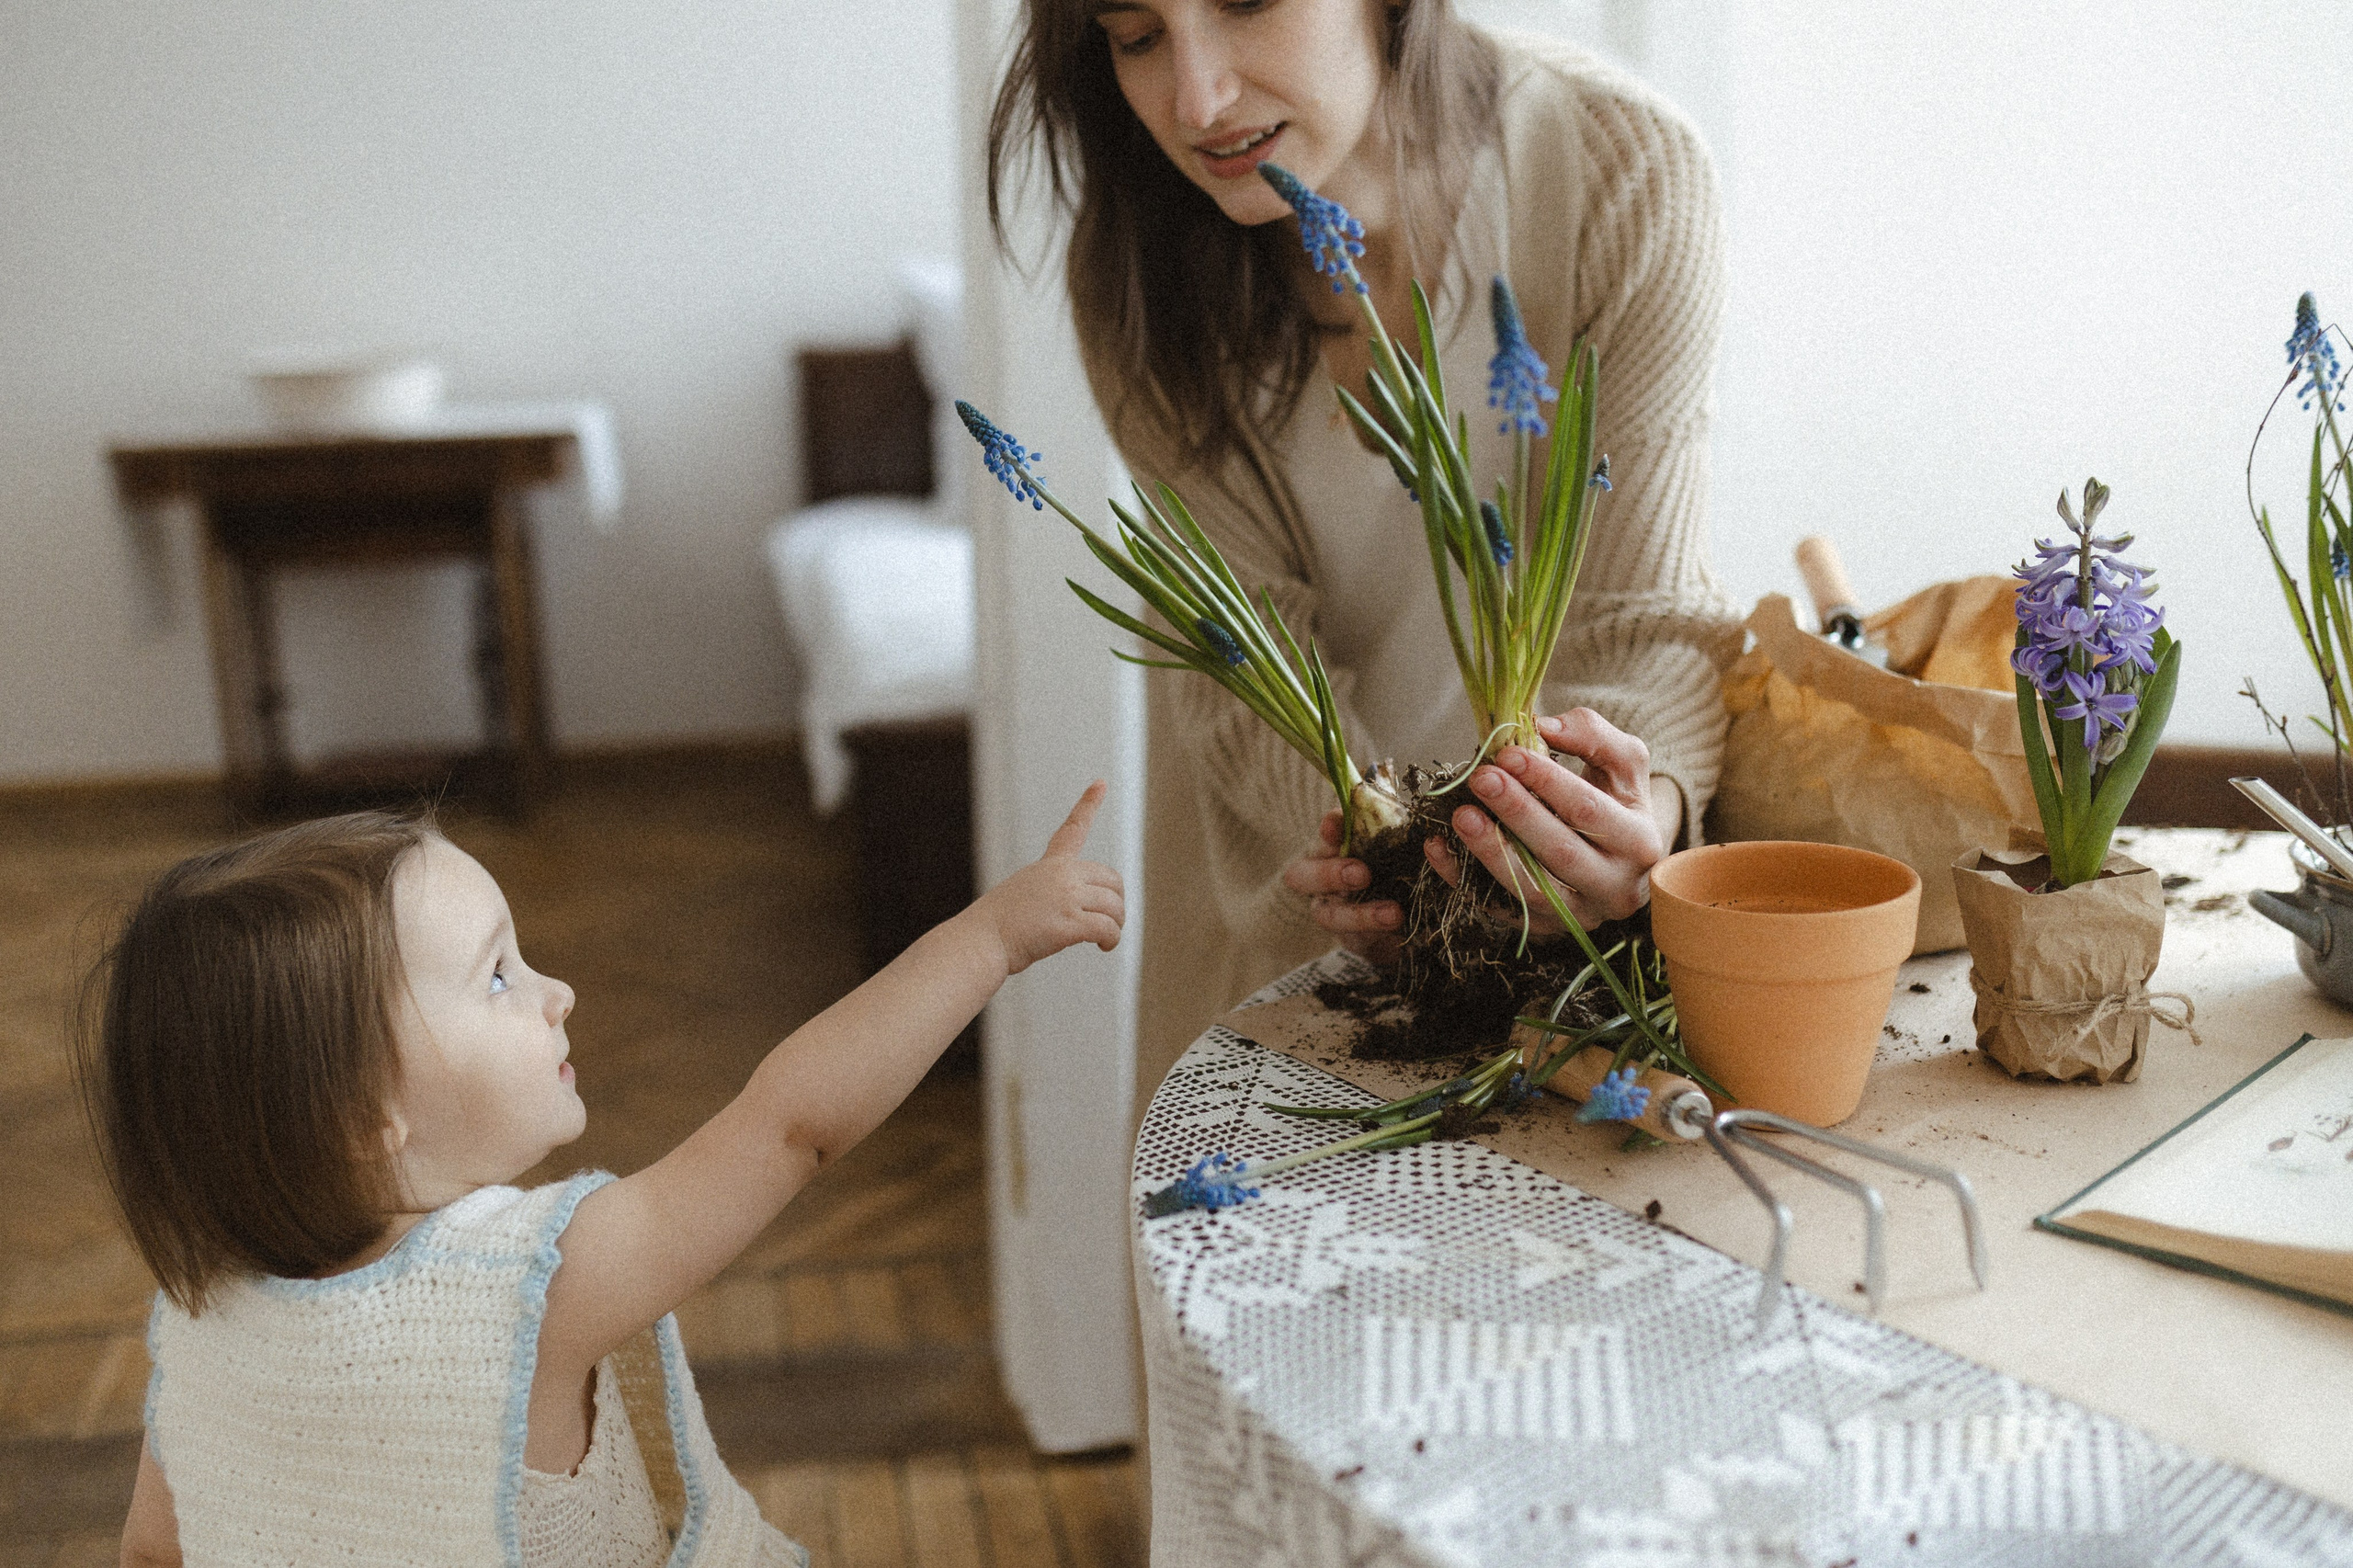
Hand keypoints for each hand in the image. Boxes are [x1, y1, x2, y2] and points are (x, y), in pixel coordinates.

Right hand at [976, 780, 1126, 975]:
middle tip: (1108, 923)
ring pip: (1114, 907)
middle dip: (1116, 904)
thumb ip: (1051, 894)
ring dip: (1115, 926)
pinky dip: (1111, 940)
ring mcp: (1066, 897)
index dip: (1088, 805)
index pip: (1072, 829)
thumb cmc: (995, 927)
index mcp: (1049, 866)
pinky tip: (1103, 946)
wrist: (980, 941)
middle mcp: (1061, 875)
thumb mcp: (1023, 895)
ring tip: (1103, 941)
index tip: (1100, 783)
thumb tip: (1074, 913)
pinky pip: (1108, 928)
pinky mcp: (1070, 922)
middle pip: (1112, 880)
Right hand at [1282, 807, 1402, 964]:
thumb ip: (1383, 816)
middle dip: (1330, 874)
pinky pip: (1358, 941)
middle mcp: (1321, 881)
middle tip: (1361, 873)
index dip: (1328, 829)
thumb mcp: (1392, 839)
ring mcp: (1334, 913)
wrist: (1406, 913)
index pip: (1323, 835)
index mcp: (1330, 848)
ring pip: (1331, 916)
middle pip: (1304, 877)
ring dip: (1361, 914)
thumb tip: (1378, 780)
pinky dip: (1379, 937)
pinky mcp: (1353, 942)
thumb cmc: (1392, 863)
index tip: (1336, 822)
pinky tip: (1401, 932)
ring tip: (1393, 913)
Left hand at [1428, 709, 1664, 931]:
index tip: (1508, 753)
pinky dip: (1463, 880)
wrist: (1621, 859)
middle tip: (1480, 778)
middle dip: (1516, 813)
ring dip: (1489, 852)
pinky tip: (1438, 848)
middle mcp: (1615, 889)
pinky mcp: (1544, 931)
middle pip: (1560, 853)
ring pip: (1530, 890)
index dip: (1547, 781)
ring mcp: (1579, 916)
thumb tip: (1543, 728)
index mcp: (1640, 843)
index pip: (1588, 811)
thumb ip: (1592, 735)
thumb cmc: (1617, 802)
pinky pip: (1498, 909)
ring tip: (1460, 815)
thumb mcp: (1622, 763)